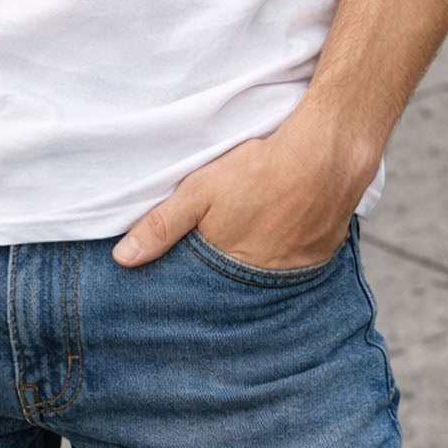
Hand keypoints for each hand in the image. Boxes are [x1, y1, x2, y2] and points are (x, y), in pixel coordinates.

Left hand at [112, 107, 376, 268]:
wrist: (325, 158)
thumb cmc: (259, 172)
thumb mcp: (199, 192)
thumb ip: (161, 226)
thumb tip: (123, 260)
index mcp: (229, 270)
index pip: (201, 289)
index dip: (191, 280)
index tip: (179, 276)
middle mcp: (263, 281)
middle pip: (233, 284)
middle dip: (221, 276)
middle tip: (217, 250)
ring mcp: (294, 272)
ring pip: (264, 276)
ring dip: (253, 266)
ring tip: (247, 241)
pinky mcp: (318, 258)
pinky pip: (293, 266)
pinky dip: (282, 254)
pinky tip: (277, 234)